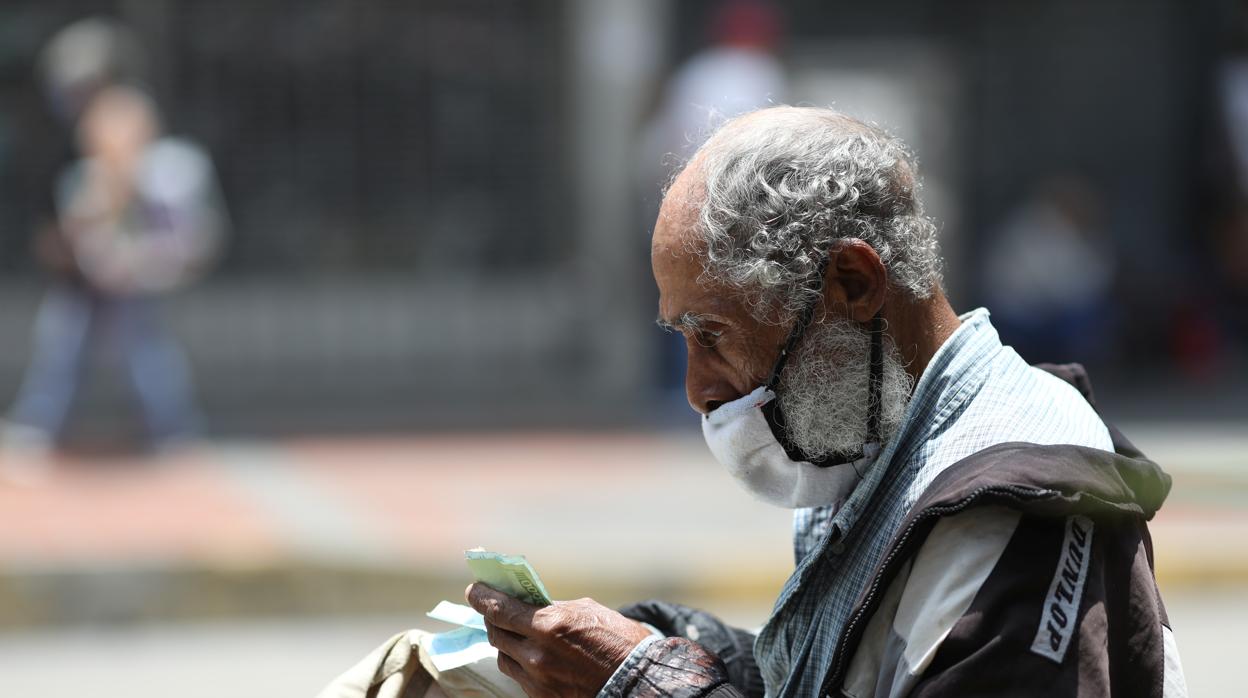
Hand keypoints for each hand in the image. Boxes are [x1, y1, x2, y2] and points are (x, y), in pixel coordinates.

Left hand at [466, 583, 653, 696]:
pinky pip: (517, 674)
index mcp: (549, 624)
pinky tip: (526, 652)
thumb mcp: (585, 610)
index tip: (474, 589)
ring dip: (503, 640)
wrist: (637, 680)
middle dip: (491, 617)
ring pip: (502, 655)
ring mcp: (537, 678)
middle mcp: (537, 653)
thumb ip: (552, 608)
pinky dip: (517, 660)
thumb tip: (528, 604)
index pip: (498, 609)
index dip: (481, 597)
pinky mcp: (541, 696)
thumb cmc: (617, 638)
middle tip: (490, 606)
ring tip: (509, 628)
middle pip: (495, 632)